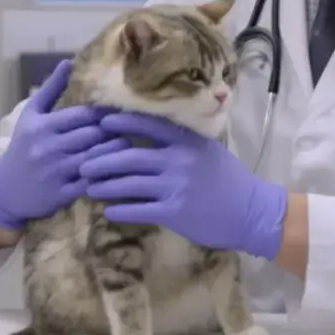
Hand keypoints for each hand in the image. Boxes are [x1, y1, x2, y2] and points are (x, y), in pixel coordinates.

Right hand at [0, 60, 127, 230]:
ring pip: (96, 157)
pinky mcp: (63, 194)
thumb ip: (51, 89)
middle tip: (128, 127)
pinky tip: (117, 168)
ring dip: (115, 150)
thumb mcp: (31, 116)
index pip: (84, 115)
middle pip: (93, 135)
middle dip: (112, 130)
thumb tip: (68, 62)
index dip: (103, 113)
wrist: (5, 190)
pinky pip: (93, 181)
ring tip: (127, 144)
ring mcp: (56, 172)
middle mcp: (48, 148)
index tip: (115, 111)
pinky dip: (107, 174)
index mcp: (42, 126)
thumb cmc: (22, 147)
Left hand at [80, 111, 287, 260]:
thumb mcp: (208, 150)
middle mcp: (178, 161)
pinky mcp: (174, 212)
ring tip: (88, 186)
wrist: (251, 211)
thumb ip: (182, 140)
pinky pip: (138, 209)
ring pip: (129, 182)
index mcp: (187, 141)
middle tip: (83, 162)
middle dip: (102, 158)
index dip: (122, 122)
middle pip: (130, 155)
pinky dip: (120, 209)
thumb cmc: (229, 178)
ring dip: (105, 185)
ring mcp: (175, 187)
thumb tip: (151, 130)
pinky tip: (107, 210)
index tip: (100, 121)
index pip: (148, 125)